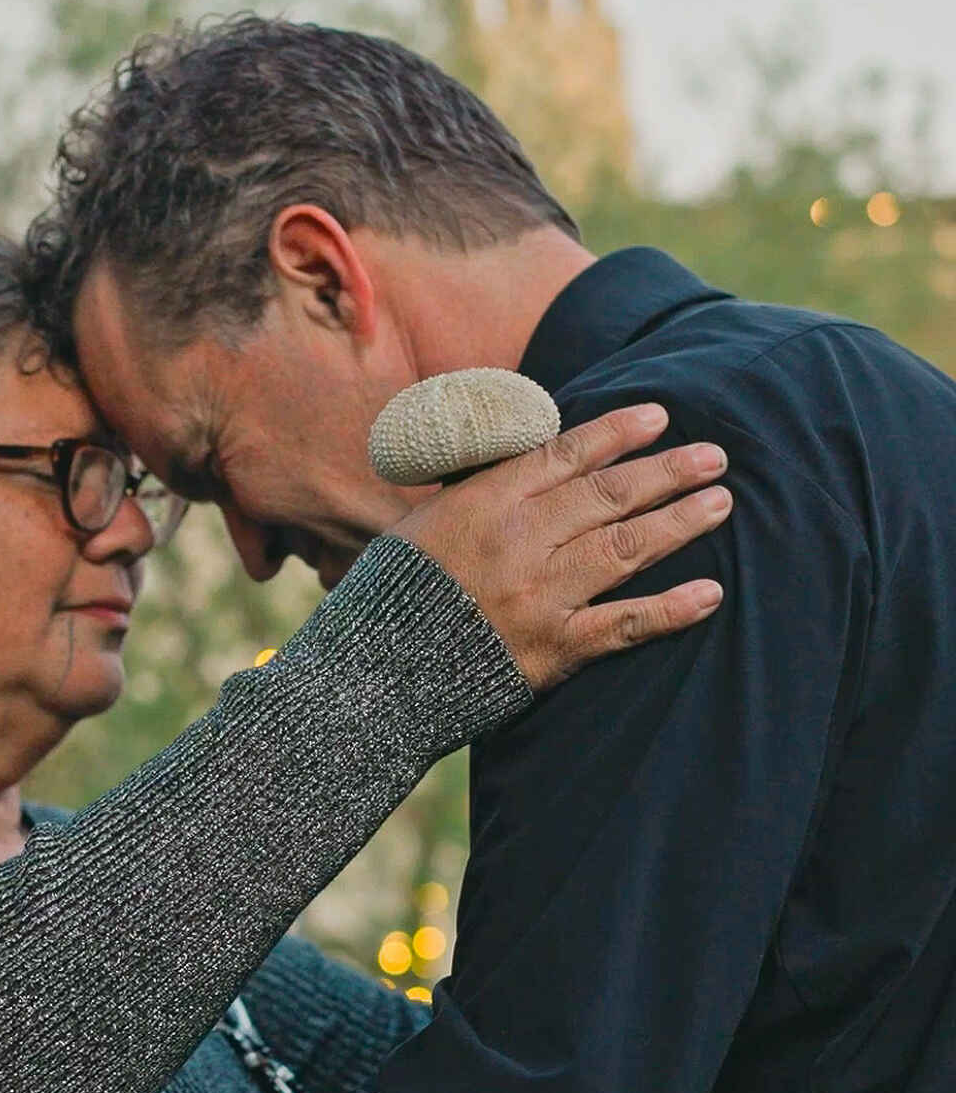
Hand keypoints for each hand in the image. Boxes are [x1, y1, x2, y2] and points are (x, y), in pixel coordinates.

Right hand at [389, 404, 729, 690]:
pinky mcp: (551, 649)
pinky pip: (623, 624)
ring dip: (680, 523)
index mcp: (482, 505)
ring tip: (720, 503)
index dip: (616, 433)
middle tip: (714, 456)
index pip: (563, 456)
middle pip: (607, 495)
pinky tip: (710, 593)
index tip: (659, 415)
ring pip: (626, 547)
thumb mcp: (418, 525)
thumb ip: (474, 494)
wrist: (372, 677)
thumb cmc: (389, 597)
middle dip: (666, 471)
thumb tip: (519, 463)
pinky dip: (670, 609)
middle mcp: (517, 543)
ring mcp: (538, 596)